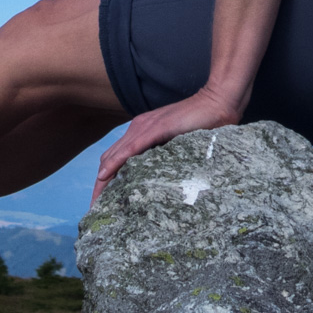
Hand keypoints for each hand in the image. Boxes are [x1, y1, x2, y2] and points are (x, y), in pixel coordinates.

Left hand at [92, 88, 242, 202]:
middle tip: (94, 208)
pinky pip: (130, 149)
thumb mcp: (177, 145)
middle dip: (99, 184)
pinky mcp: (155, 128)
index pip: (116, 157)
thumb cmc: (202, 125)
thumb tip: (159, 181)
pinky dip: (115, 162)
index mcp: (142, 132)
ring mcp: (145, 127)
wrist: (217, 103)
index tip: (102, 201)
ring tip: (96, 201)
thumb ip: (165, 156)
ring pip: (114, 155)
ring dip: (102, 178)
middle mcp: (138, 128)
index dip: (106, 178)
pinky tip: (106, 175)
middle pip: (108, 158)